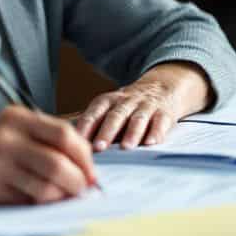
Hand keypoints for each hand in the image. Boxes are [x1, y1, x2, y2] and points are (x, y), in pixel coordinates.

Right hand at [0, 106, 98, 204]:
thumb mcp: (13, 127)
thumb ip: (46, 139)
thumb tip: (87, 167)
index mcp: (17, 118)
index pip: (64, 135)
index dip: (85, 156)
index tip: (92, 172)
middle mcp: (6, 139)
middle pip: (58, 163)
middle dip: (79, 181)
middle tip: (84, 190)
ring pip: (45, 187)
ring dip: (62, 196)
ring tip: (64, 196)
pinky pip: (27, 201)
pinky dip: (42, 203)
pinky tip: (41, 200)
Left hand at [75, 62, 211, 150]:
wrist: (162, 88)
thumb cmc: (128, 107)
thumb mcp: (109, 109)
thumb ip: (93, 125)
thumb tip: (70, 145)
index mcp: (109, 101)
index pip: (95, 112)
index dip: (86, 125)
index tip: (77, 141)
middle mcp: (126, 102)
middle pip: (115, 115)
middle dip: (106, 131)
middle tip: (99, 147)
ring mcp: (146, 106)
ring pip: (138, 118)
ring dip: (132, 133)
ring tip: (126, 147)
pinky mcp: (164, 113)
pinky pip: (160, 122)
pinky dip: (156, 132)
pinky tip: (152, 143)